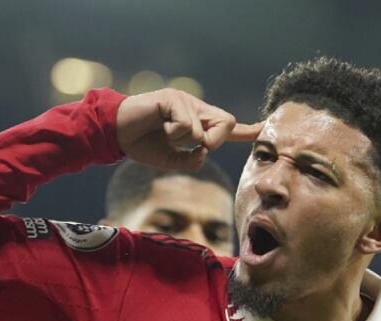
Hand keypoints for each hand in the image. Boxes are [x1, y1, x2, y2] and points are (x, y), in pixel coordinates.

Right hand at [116, 88, 259, 169]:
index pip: (227, 127)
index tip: (264, 130)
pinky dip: (174, 133)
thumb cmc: (142, 145)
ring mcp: (185, 101)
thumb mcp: (171, 161)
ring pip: (203, 129)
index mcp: (197, 121)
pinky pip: (187, 124)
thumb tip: (204, 152)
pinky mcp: (172, 99)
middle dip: (212, 142)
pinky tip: (160, 127)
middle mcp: (195, 108)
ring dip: (184, 140)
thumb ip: (191, 161)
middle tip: (190, 147)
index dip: (246, 130)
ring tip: (164, 134)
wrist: (116, 133)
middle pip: (226, 124)